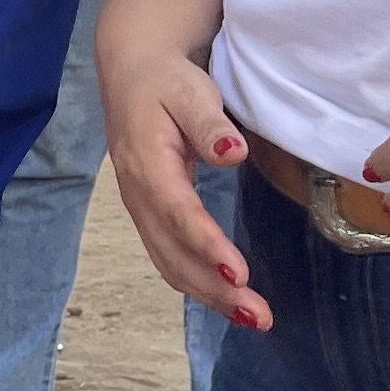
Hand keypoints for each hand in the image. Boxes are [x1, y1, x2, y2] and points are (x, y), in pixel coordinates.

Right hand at [99, 40, 264, 328]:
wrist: (131, 73)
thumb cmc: (165, 81)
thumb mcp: (190, 91)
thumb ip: (209, 125)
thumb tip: (232, 154)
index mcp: (147, 163)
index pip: (179, 213)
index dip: (207, 246)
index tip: (240, 275)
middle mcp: (138, 194)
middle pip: (172, 252)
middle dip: (215, 289)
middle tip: (259, 315)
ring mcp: (140, 207)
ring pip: (169, 261)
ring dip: (208, 294)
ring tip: (251, 317)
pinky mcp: (149, 212)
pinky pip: (167, 256)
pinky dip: (196, 282)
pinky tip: (223, 298)